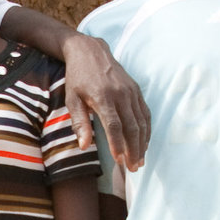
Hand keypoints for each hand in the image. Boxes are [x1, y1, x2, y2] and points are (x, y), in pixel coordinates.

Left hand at [60, 32, 150, 171]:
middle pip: (132, 127)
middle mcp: (121, 94)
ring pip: (141, 122)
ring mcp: (131, 92)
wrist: (90, 51)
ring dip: (142, 143)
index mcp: (103, 97)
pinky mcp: (136, 90)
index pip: (114, 125)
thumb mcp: (72, 99)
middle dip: (133, 149)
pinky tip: (144, 143)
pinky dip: (147, 130)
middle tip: (132, 168)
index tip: (119, 160)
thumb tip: (84, 146)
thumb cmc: (77, 77)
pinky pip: (145, 113)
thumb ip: (79, 122)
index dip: (118, 144)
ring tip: (139, 161)